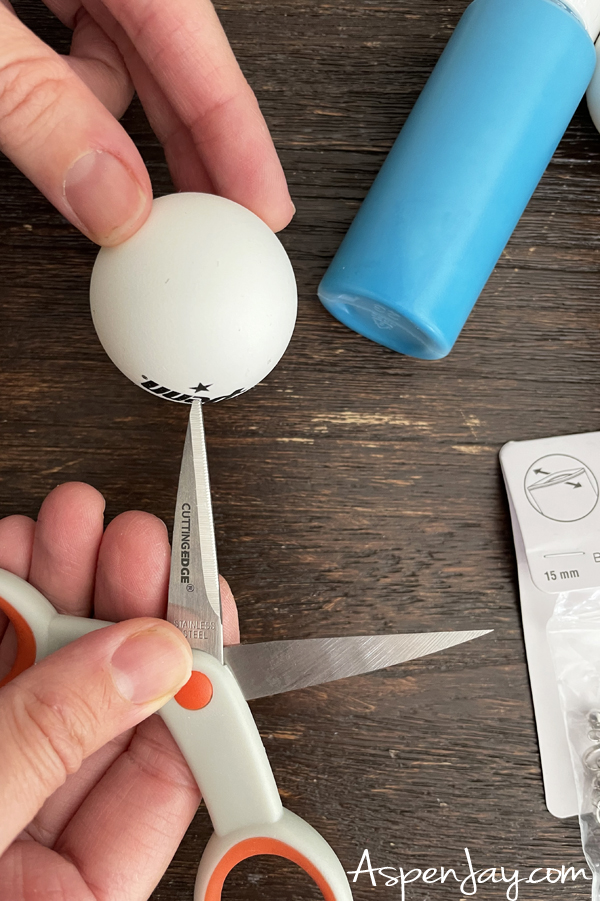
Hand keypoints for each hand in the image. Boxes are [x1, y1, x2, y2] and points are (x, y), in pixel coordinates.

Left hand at [0, 0, 293, 243]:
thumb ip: (35, 105)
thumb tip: (112, 199)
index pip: (195, 44)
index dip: (240, 137)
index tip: (264, 211)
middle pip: (173, 63)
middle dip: (194, 150)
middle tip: (217, 230)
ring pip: (115, 65)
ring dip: (102, 127)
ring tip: (84, 177)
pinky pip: (71, 57)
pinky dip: (64, 101)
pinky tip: (38, 121)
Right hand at [0, 481, 239, 898]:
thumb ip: (54, 743)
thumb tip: (150, 659)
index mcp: (71, 897)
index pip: (172, 779)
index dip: (199, 682)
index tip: (202, 607)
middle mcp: (35, 843)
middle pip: (110, 707)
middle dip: (126, 608)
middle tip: (139, 545)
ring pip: (50, 674)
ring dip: (62, 587)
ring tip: (73, 524)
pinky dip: (6, 605)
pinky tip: (20, 558)